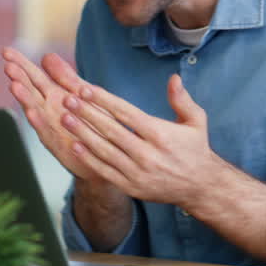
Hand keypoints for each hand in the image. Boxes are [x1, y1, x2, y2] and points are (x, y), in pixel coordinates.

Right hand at [1, 48, 100, 178]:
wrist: (110, 156)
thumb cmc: (95, 123)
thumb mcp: (82, 93)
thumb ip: (65, 76)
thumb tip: (46, 55)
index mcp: (55, 95)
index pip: (34, 76)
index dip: (21, 63)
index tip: (6, 51)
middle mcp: (49, 110)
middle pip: (30, 90)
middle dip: (19, 78)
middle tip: (7, 65)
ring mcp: (52, 127)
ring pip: (35, 110)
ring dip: (24, 98)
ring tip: (14, 85)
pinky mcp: (59, 146)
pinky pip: (47, 132)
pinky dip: (39, 123)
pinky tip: (32, 112)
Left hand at [57, 73, 228, 208]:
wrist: (200, 187)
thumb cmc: (195, 149)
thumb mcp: (196, 121)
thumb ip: (182, 99)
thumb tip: (173, 78)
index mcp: (161, 134)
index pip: (126, 113)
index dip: (104, 100)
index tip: (85, 89)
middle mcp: (148, 154)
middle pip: (111, 130)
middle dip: (87, 113)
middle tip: (67, 99)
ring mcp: (138, 172)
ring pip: (104, 150)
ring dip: (82, 134)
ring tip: (64, 118)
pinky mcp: (131, 186)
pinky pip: (105, 171)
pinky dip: (88, 159)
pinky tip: (74, 145)